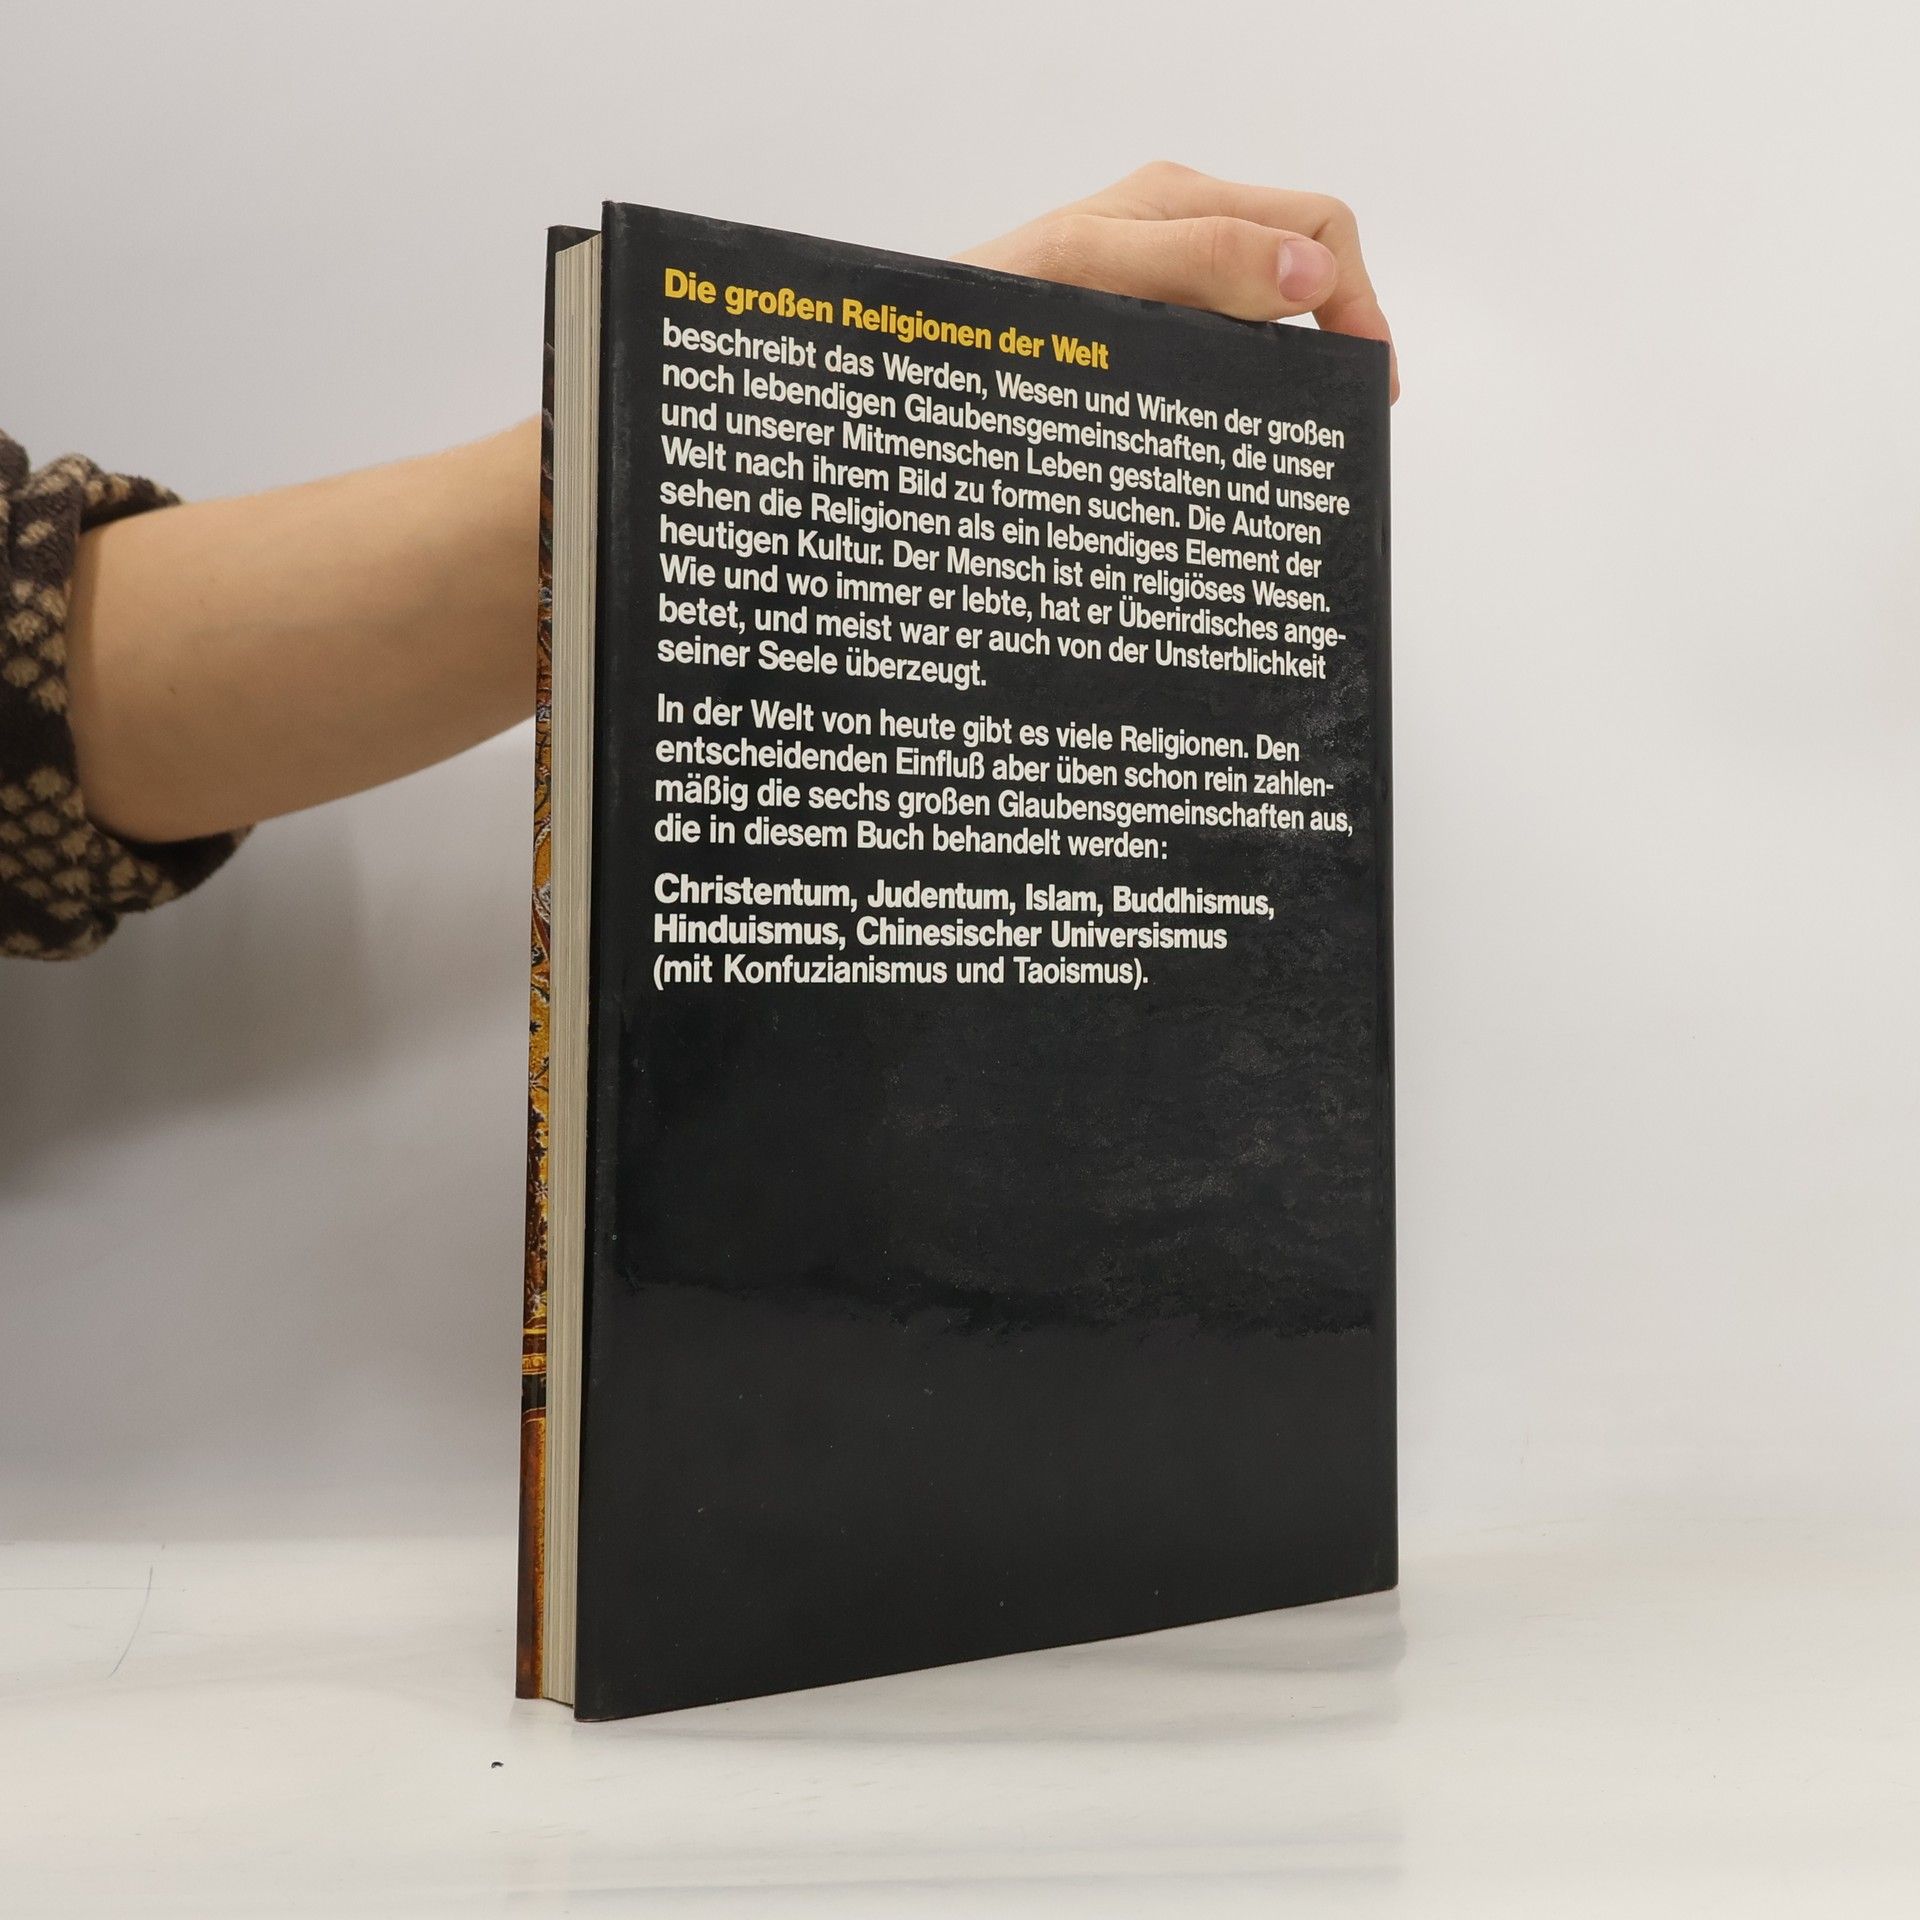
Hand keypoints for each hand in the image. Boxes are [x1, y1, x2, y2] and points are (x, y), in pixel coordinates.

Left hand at [958, 161, 1396, 398]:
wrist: (912, 351)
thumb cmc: (983, 304)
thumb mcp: (1089, 268)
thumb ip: (1200, 259)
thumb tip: (1311, 277)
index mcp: (1183, 202)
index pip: (1318, 227)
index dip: (1356, 298)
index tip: (1365, 379)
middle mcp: (1179, 238)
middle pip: (1300, 274)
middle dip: (1333, 336)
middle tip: (1337, 422)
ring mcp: (1160, 290)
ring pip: (1260, 322)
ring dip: (1286, 371)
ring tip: (1288, 439)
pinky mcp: (1136, 338)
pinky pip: (1214, 353)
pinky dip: (1239, 389)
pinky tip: (1228, 437)